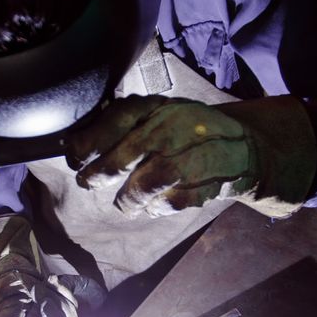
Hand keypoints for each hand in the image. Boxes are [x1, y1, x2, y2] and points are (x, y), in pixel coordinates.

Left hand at [66, 94, 316, 218]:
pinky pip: (168, 204)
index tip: (74, 157)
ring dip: (127, 199)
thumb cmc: (188, 130)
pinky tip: (153, 205)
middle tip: (88, 182)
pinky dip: (155, 209)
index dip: (87, 143)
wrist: (242, 147)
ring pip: (143, 185)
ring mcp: (190, 158)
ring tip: (123, 203)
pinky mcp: (204, 186)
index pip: (114, 122)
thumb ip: (124, 123)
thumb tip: (73, 143)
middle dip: (98, 175)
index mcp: (158, 108)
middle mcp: (173, 129)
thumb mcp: (160, 113)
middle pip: (122, 158)